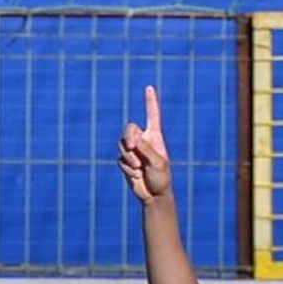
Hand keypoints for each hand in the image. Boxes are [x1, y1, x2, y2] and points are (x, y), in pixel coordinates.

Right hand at [119, 85, 171, 202]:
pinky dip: (127, 168)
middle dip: (129, 138)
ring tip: (139, 168)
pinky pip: (120, 159)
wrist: (155, 196)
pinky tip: (136, 176)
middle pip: (129, 129)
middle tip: (134, 148)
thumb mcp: (158, 163)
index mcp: (155, 137)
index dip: (150, 102)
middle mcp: (144, 141)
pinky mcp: (127, 162)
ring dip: (129, 158)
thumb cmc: (162, 178)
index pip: (152, 115)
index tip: (149, 87)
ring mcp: (134, 151)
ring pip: (122, 144)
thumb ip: (146, 148)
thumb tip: (134, 137)